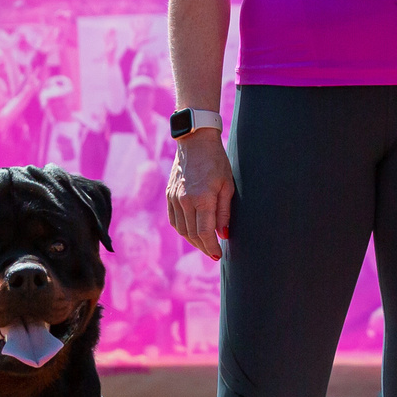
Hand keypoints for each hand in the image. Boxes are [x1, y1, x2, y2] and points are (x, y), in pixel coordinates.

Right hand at [167, 130, 233, 260]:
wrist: (195, 141)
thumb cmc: (216, 162)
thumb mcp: (227, 186)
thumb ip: (224, 212)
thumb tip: (223, 235)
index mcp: (202, 198)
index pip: (205, 232)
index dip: (211, 247)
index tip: (218, 254)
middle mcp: (185, 200)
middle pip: (192, 234)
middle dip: (203, 247)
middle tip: (213, 253)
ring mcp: (174, 198)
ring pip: (181, 229)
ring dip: (193, 240)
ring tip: (204, 245)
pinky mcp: (169, 195)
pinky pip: (174, 220)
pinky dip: (183, 229)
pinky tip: (192, 232)